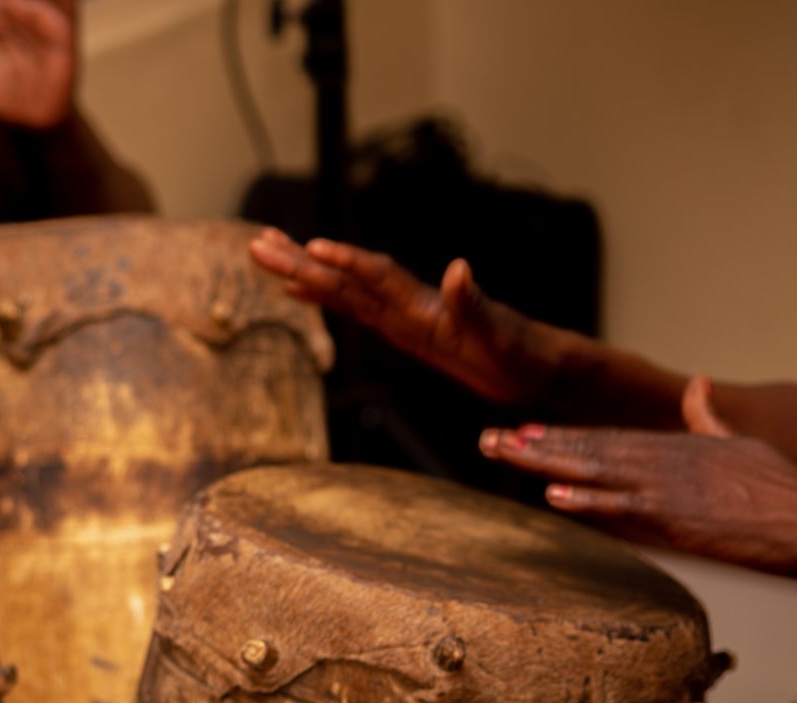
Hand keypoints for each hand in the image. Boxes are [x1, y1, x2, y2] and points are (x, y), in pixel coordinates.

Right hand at [249, 228, 559, 404]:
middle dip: (301, 260)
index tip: (310, 248)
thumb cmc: (526, 354)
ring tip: (264, 253)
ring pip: (343, 289)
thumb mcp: (503, 336)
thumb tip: (457, 269)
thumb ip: (476, 304)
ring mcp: (404, 315)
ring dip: (304, 272)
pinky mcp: (403, 331)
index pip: (378, 278)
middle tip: (257, 242)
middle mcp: (410, 304)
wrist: (539, 367)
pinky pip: (353, 312)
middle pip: (347, 277)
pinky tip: (299, 292)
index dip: (345, 263)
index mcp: (428, 305)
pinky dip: (323, 298)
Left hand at [478, 381, 796, 578]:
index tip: (521, 432)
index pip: (603, 438)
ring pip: (592, 472)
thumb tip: (698, 383)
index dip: (559, 436)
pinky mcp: (676, 517)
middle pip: (585, 449)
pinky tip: (553, 497)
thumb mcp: (740, 440)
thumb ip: (708, 415)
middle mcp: (660, 460)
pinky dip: (588, 501)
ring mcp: (665, 487)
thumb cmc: (780, 486)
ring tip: (504, 454)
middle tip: (487, 439)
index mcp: (671, 445)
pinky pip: (623, 507)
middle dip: (534, 446)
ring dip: (544, 465)